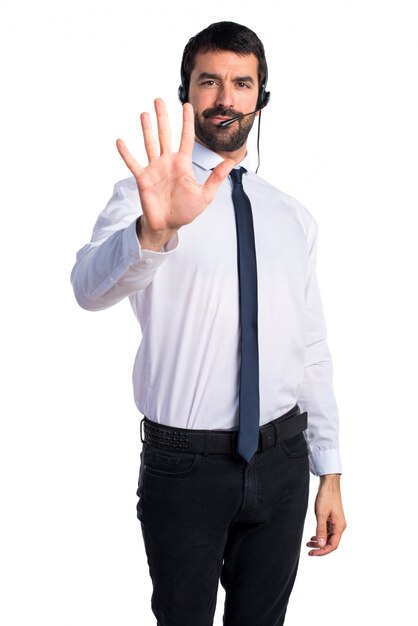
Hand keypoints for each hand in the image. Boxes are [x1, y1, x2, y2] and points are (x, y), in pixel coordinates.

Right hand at [116, 98, 235, 250]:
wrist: (168, 225)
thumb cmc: (186, 210)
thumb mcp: (205, 195)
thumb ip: (216, 178)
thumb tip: (232, 162)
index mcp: (183, 164)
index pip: (186, 138)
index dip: (187, 122)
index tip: (187, 105)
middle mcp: (167, 162)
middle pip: (165, 135)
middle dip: (163, 117)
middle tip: (159, 99)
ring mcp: (154, 169)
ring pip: (150, 144)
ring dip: (146, 129)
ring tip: (144, 113)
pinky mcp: (143, 178)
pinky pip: (133, 163)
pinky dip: (126, 153)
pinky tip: (120, 141)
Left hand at [307, 473, 346, 555]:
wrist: (329, 484)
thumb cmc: (326, 497)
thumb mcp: (321, 514)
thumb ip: (321, 530)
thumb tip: (321, 545)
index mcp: (339, 526)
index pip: (333, 545)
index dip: (323, 551)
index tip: (312, 554)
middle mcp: (339, 526)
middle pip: (331, 543)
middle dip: (320, 548)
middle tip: (309, 552)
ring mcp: (336, 523)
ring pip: (328, 537)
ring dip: (319, 542)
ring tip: (308, 544)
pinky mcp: (332, 519)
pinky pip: (327, 531)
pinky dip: (320, 535)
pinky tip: (313, 537)